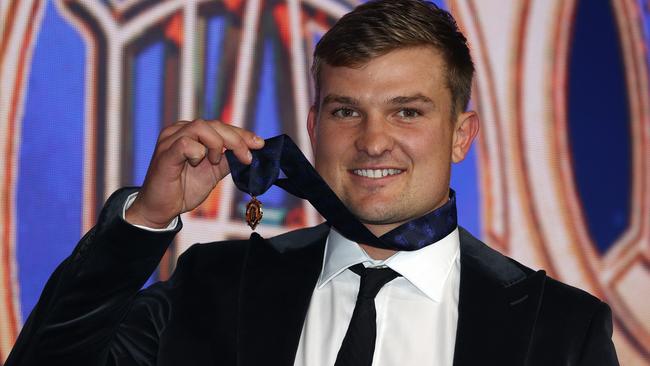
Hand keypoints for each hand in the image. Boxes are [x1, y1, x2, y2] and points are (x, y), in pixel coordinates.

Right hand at [125, 119, 263, 227]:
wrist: (160, 209)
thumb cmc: (184, 189)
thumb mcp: (213, 172)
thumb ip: (228, 159)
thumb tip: (250, 152)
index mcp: (191, 133)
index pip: (221, 126)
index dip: (242, 134)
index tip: (260, 144)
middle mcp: (179, 131)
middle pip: (215, 124)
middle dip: (237, 139)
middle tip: (247, 158)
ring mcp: (170, 140)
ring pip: (201, 127)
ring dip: (216, 144)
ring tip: (214, 161)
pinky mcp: (165, 153)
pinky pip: (186, 143)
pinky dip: (198, 153)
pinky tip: (196, 163)